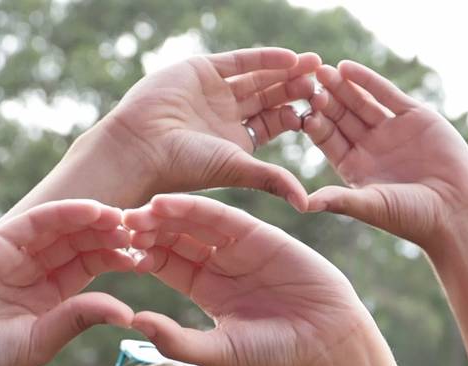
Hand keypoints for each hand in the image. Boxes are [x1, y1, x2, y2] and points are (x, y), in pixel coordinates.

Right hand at [0, 199, 136, 365]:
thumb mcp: (39, 341)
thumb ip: (77, 318)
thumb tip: (127, 311)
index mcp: (54, 296)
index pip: (92, 267)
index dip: (118, 258)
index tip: (146, 256)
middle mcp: (39, 271)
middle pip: (83, 242)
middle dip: (111, 234)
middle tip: (142, 229)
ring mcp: (18, 254)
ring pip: (63, 228)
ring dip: (93, 220)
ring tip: (123, 217)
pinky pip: (36, 221)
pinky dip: (63, 212)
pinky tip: (90, 210)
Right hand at [95, 48, 319, 207]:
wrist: (141, 146)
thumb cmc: (185, 167)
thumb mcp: (237, 170)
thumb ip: (273, 179)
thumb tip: (308, 205)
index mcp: (237, 142)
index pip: (276, 122)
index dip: (299, 115)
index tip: (325, 109)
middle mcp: (227, 116)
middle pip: (271, 97)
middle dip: (297, 89)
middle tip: (326, 82)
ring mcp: (214, 92)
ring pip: (258, 77)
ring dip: (286, 71)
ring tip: (315, 65)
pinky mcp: (201, 70)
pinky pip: (239, 62)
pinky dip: (264, 59)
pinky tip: (290, 58)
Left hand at [122, 193, 377, 365]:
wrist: (325, 341)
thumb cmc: (274, 353)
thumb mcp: (218, 351)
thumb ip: (177, 340)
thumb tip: (134, 323)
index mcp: (204, 287)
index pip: (165, 264)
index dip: (140, 256)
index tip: (112, 253)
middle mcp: (217, 261)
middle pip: (173, 238)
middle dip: (146, 231)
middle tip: (115, 226)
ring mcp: (237, 245)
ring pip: (192, 223)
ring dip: (163, 216)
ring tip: (134, 214)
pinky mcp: (258, 233)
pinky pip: (220, 215)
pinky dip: (194, 207)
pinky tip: (166, 204)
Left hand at [296, 61, 467, 253]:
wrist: (457, 210)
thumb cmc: (412, 217)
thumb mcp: (370, 206)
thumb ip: (338, 200)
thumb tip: (301, 204)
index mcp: (354, 167)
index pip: (328, 139)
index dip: (314, 124)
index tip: (299, 111)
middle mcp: (370, 146)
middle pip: (341, 117)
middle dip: (324, 100)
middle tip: (305, 83)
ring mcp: (391, 129)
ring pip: (361, 102)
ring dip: (342, 87)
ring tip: (323, 71)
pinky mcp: (414, 117)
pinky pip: (387, 94)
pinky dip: (368, 80)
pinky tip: (347, 67)